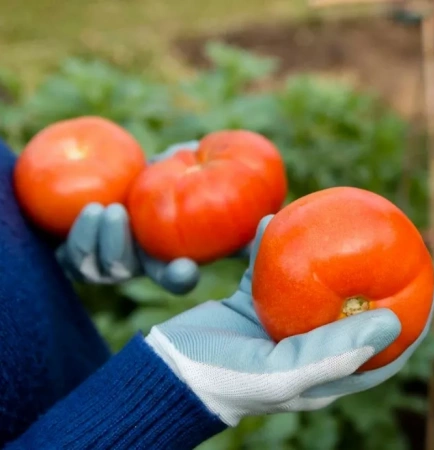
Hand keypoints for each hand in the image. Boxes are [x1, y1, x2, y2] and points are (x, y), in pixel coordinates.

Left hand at [55, 140, 250, 293]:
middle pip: (126, 272)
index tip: (185, 267)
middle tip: (118, 212)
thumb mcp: (189, 167)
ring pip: (99, 269)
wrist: (111, 175)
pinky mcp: (78, 256)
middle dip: (120, 249)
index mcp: (169, 255)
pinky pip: (73, 260)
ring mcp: (107, 263)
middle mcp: (139, 265)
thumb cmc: (164, 169)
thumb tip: (254, 192)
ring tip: (99, 208)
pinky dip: (78, 237)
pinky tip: (88, 211)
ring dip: (95, 242)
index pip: (178, 277)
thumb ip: (210, 173)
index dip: (181, 277)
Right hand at [145, 215, 433, 425]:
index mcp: (327, 373)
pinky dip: (274, 245)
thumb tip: (395, 321)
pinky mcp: (251, 304)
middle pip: (355, 310)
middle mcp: (310, 348)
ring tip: (342, 218)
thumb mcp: (283, 373)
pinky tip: (277, 218)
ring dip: (326, 254)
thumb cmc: (226, 380)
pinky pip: (271, 268)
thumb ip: (335, 352)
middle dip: (377, 278)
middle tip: (395, 240)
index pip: (385, 350)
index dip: (414, 321)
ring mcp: (281, 324)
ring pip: (315, 283)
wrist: (164, 371)